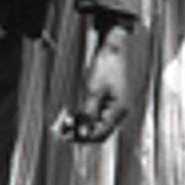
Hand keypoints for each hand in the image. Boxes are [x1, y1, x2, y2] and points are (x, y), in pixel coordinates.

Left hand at [68, 17, 133, 142]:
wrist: (113, 47)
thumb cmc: (107, 65)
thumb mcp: (93, 90)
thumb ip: (88, 113)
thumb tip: (83, 133)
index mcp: (119, 110)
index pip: (101, 133)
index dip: (84, 137)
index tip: (68, 137)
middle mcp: (119, 111)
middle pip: (100, 131)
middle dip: (82, 133)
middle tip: (64, 132)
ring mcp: (115, 106)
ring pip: (97, 124)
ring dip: (82, 125)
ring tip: (66, 124)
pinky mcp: (109, 100)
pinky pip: (97, 115)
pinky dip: (85, 117)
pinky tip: (73, 116)